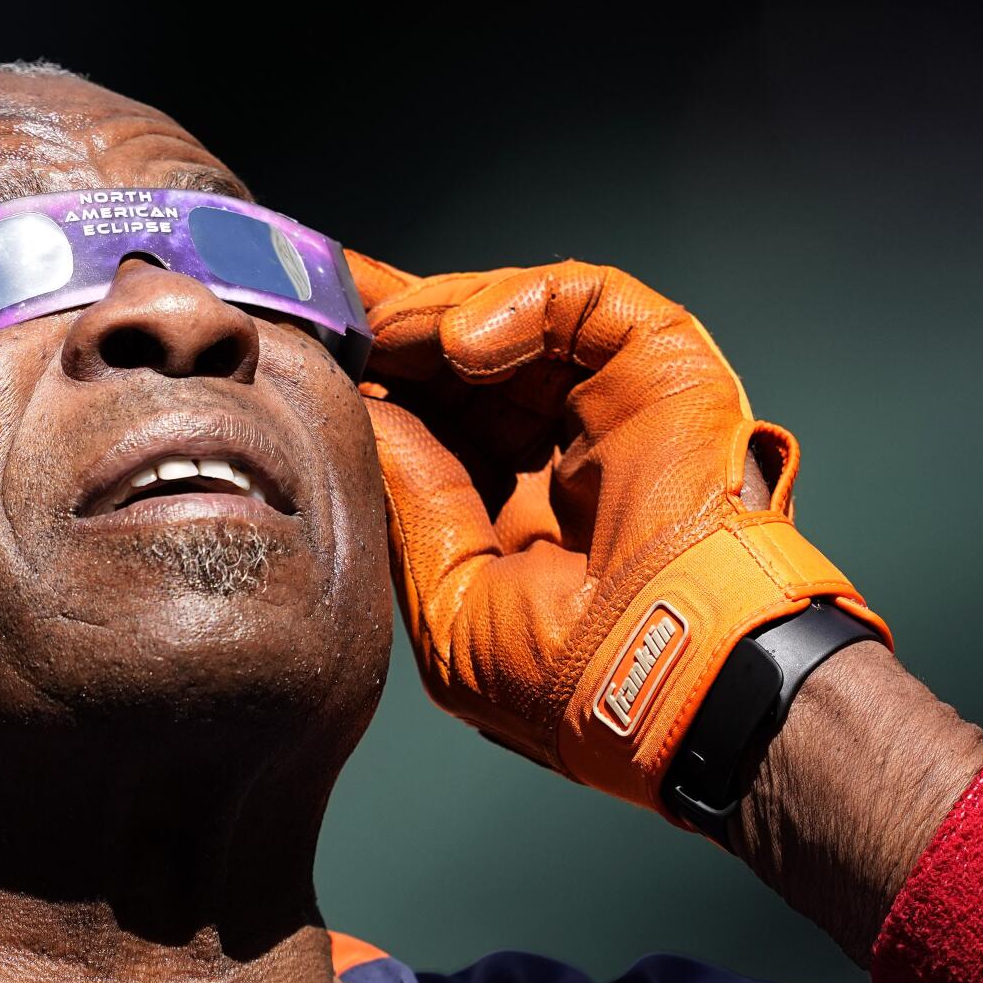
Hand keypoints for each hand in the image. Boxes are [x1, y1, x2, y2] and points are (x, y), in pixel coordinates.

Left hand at [344, 253, 887, 813]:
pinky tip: (461, 344)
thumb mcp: (447, 593)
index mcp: (511, 505)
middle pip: (466, 357)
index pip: (433, 418)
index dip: (375, 379)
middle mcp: (564, 444)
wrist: (672, 680)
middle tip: (327, 304)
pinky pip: (581, 301)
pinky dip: (514, 305)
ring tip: (384, 332)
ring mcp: (615, 401)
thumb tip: (359, 408)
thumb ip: (406, 497)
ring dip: (437, 316)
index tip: (310, 340)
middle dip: (392, 328)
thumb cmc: (566, 675)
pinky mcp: (660, 363)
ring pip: (517, 316)